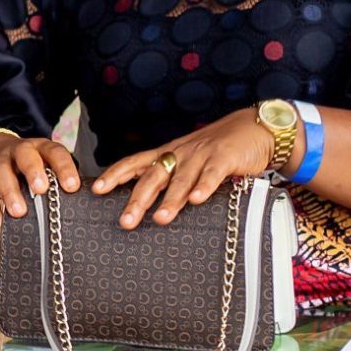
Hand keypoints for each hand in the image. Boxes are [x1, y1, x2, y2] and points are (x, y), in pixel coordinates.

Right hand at [0, 133, 82, 230]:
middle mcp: (19, 151)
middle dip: (33, 172)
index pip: (55, 152)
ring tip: (18, 212)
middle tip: (41, 190)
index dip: (64, 168)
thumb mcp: (43, 163)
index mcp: (40, 148)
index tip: (72, 187)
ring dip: (10, 192)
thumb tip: (80, 203)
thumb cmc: (27, 165)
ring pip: (2, 173)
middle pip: (25, 156)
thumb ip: (56, 178)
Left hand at [93, 111, 275, 228]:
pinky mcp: (225, 158)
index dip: (115, 175)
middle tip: (125, 222)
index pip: (135, 163)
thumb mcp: (187, 160)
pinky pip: (212, 174)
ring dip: (171, 200)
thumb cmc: (217, 150)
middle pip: (154, 177)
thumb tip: (146, 203)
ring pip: (181, 180)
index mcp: (167, 154)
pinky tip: (197, 201)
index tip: (97, 189)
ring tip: (160, 219)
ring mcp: (201, 155)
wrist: (254, 128)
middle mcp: (180, 154)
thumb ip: (170, 178)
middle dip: (138, 200)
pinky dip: (204, 187)